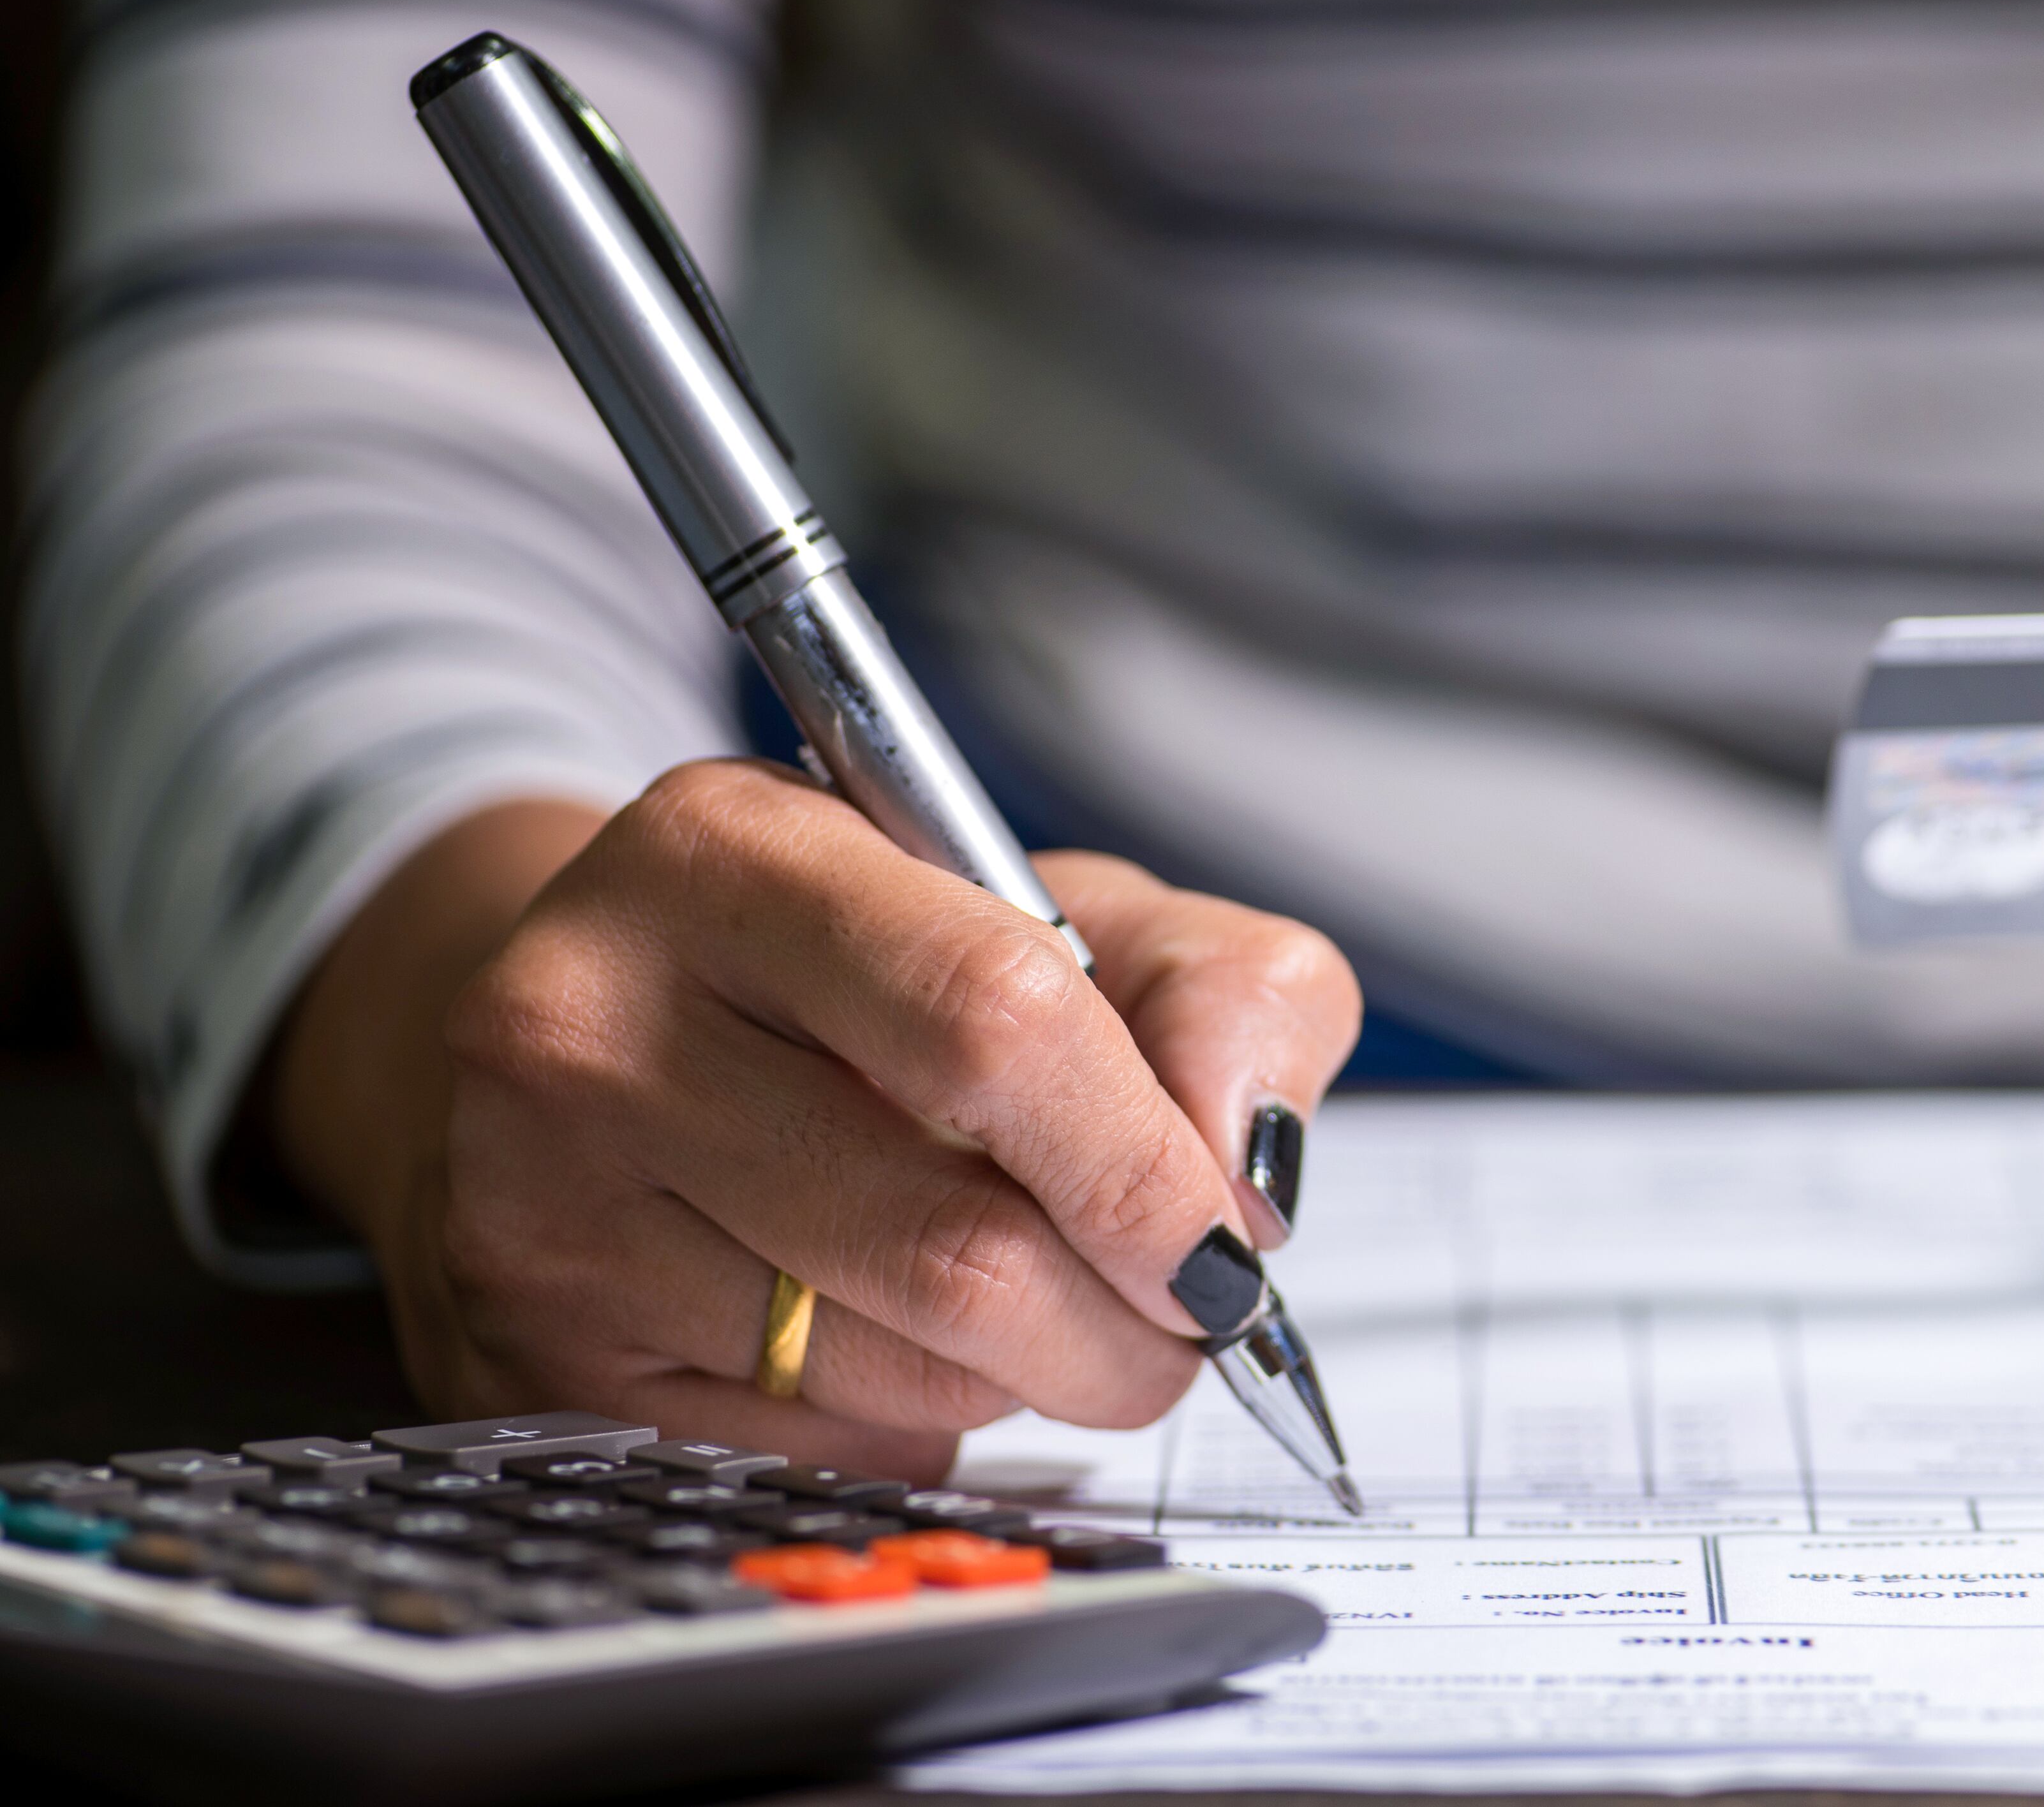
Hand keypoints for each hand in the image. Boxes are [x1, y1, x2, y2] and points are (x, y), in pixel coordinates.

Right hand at [269, 760, 1360, 1477]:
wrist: (600, 1035)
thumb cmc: (864, 972)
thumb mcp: (1068, 911)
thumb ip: (1222, 993)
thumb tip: (1243, 1171)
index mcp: (734, 853)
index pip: (992, 1023)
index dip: (1140, 1165)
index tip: (1223, 1245)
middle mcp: (595, 1019)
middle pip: (954, 1240)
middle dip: (1123, 1319)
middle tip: (1178, 1319)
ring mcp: (542, 1200)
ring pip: (895, 1369)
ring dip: (1031, 1376)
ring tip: (1041, 1306)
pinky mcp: (539, 1357)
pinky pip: (813, 1451)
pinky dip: (919, 1422)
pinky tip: (903, 1341)